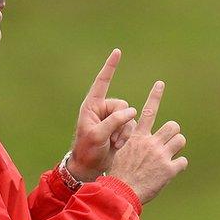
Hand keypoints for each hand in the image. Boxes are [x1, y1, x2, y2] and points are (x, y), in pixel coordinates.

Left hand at [67, 49, 137, 181]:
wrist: (89, 167)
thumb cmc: (87, 150)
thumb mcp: (97, 135)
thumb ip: (114, 121)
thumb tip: (132, 111)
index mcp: (91, 106)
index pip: (102, 82)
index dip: (110, 67)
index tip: (117, 52)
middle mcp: (102, 110)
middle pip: (123, 105)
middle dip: (121, 122)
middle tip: (111, 138)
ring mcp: (111, 119)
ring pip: (129, 117)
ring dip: (124, 132)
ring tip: (113, 143)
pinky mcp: (118, 129)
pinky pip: (131, 126)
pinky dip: (126, 136)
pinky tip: (117, 146)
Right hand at [108, 80, 187, 204]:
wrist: (121, 192)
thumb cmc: (120, 175)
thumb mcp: (122, 154)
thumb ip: (134, 144)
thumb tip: (141, 140)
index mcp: (137, 137)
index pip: (147, 112)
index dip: (154, 96)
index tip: (160, 83)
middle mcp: (151, 143)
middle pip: (173, 126)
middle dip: (173, 133)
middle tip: (168, 143)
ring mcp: (161, 155)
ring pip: (180, 140)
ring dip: (177, 147)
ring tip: (170, 156)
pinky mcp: (169, 169)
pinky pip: (183, 161)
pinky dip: (179, 166)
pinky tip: (170, 172)